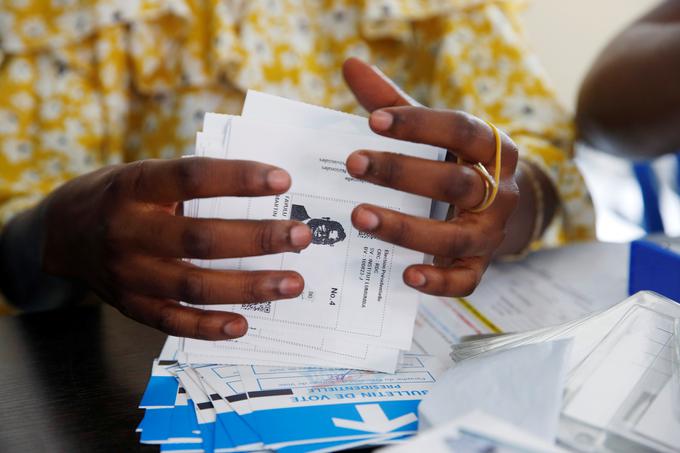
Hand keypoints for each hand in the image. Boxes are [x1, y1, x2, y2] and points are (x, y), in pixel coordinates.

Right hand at [41, 158, 311, 338]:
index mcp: (134, 186)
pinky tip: (244, 324)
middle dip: (257, 238)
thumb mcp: (143, 174)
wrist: (61, 234)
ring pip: (195, 284)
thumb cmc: (119, 197)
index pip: (191, 178)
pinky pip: (173, 322)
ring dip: (249, 286)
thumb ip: (189, 183)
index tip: (283, 179)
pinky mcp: (131, 306)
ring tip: (292, 283)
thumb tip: (261, 190)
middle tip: (300, 236)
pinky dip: (210, 327)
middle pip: (200, 238)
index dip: (238, 178)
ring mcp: (128, 274)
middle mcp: (128, 231)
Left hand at [343, 58, 518, 296]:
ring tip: (359, 217)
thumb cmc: (452, 162)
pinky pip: (466, 279)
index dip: (419, 125)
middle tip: (354, 165)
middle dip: (402, 173)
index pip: (460, 130)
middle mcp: (500, 190)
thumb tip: (350, 64)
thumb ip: (393, 103)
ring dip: (406, 228)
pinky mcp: (481, 265)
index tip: (373, 120)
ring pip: (454, 234)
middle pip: (455, 182)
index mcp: (492, 147)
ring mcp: (492, 231)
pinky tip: (405, 275)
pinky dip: (438, 281)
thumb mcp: (430, 132)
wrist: (496, 209)